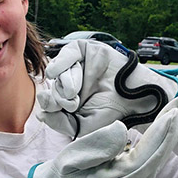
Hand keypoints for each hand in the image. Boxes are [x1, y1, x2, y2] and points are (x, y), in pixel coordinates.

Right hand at [28, 93, 177, 177]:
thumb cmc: (65, 175)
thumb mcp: (71, 159)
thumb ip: (95, 147)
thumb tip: (122, 130)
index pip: (147, 152)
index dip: (161, 131)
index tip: (174, 111)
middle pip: (161, 152)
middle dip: (175, 124)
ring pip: (163, 154)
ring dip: (175, 129)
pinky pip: (158, 157)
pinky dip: (169, 138)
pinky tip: (176, 124)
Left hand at [37, 39, 177, 137]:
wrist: (137, 101)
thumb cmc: (112, 115)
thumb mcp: (82, 126)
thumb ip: (60, 122)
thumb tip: (41, 114)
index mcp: (69, 100)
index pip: (49, 100)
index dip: (50, 105)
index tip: (63, 111)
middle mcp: (71, 82)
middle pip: (53, 86)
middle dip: (59, 96)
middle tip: (73, 103)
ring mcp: (78, 66)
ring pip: (58, 71)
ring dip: (64, 84)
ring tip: (76, 93)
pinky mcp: (87, 51)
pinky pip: (67, 53)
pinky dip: (60, 62)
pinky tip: (55, 72)